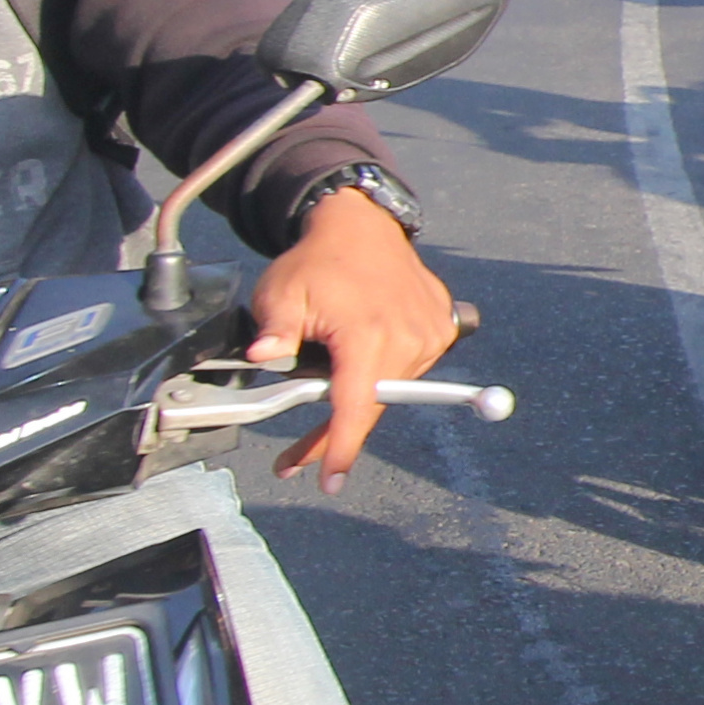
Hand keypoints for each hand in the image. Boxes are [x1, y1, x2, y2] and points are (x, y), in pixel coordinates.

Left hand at [245, 192, 467, 493]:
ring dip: (361, 396)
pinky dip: (385, 370)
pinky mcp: (441, 329)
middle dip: (335, 435)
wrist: (362, 225)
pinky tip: (365, 347)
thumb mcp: (282, 292)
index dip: (340, 447)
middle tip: (297, 458)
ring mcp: (430, 334)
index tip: (330, 479)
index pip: (355, 405)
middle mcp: (407, 337)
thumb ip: (274, 329)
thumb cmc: (319, 259)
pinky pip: (410, 367)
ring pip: (390, 391)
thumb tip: (262, 356)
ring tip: (334, 374)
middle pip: (371, 407)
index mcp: (367, 333)